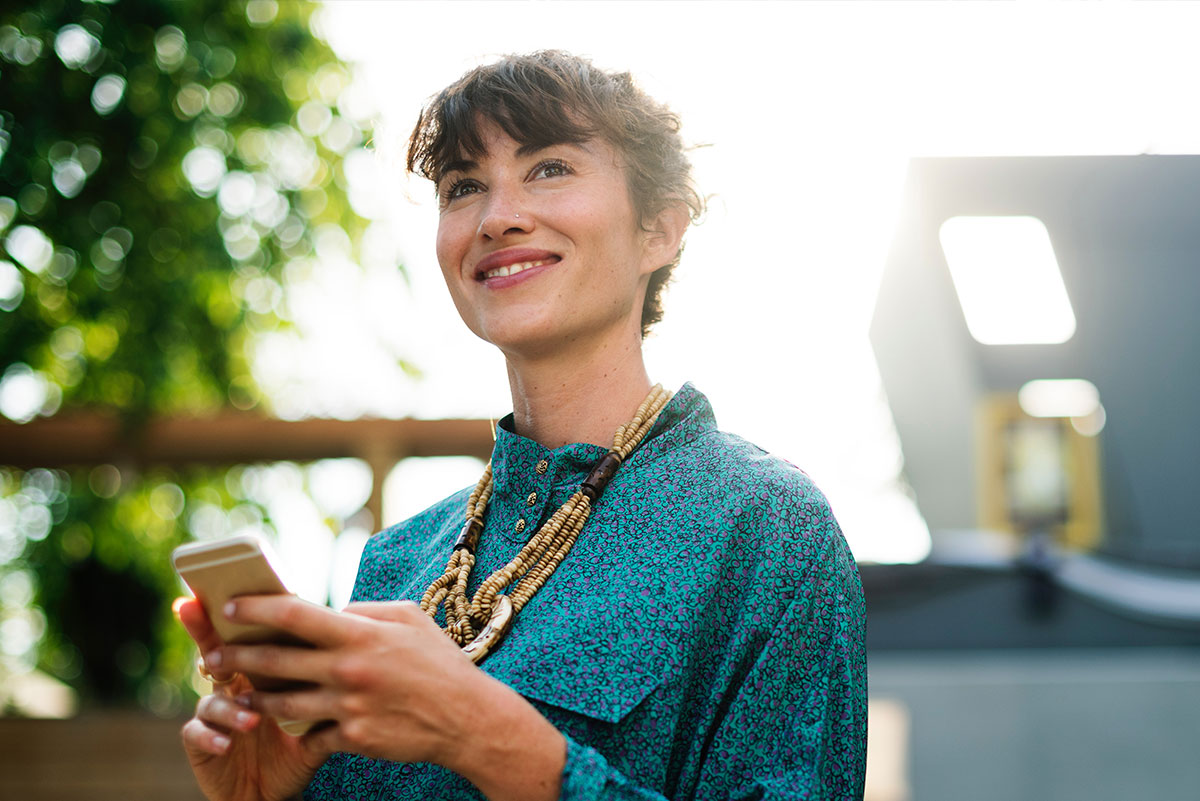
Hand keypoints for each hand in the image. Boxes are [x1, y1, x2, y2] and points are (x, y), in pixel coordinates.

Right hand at [177, 598, 328, 800]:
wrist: (280, 789)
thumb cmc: (303, 742)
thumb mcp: (320, 708)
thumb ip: (331, 675)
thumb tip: (357, 634)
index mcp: (261, 669)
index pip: (250, 633)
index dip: (239, 611)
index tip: (234, 591)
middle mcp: (232, 684)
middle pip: (215, 651)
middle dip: (206, 634)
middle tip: (209, 622)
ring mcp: (214, 712)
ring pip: (211, 698)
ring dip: (229, 706)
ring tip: (252, 718)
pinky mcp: (202, 743)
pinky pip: (196, 734)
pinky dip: (211, 736)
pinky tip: (226, 743)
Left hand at [210, 596, 565, 800]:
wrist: (466, 718)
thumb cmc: (439, 662)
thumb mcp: (408, 618)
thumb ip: (365, 611)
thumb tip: (333, 611)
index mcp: (359, 634)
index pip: (293, 614)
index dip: (256, 608)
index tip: (230, 607)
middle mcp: (347, 669)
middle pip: (274, 661)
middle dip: (235, 656)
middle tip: (212, 655)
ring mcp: (348, 706)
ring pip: (282, 703)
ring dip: (254, 697)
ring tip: (238, 693)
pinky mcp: (352, 738)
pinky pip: (311, 734)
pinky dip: (298, 729)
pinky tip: (286, 725)